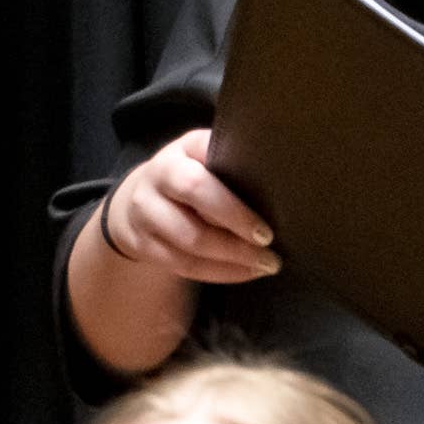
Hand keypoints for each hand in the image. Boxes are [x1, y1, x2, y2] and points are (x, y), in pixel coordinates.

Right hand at [93, 129, 280, 285]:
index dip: (235, 200)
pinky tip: (244, 272)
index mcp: (183, 150)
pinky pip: (183, 264)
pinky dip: (218, 273)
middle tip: (269, 244)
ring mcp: (145, 211)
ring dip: (232, 258)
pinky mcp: (142, 243)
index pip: (208, 161)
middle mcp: (158, 174)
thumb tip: (283, 183)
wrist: (140, 200)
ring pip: (190, 239)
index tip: (269, 220)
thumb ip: (234, 164)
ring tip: (266, 265)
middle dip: (236, 223)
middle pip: (196, 195)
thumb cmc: (193, 178)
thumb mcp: (207, 160)